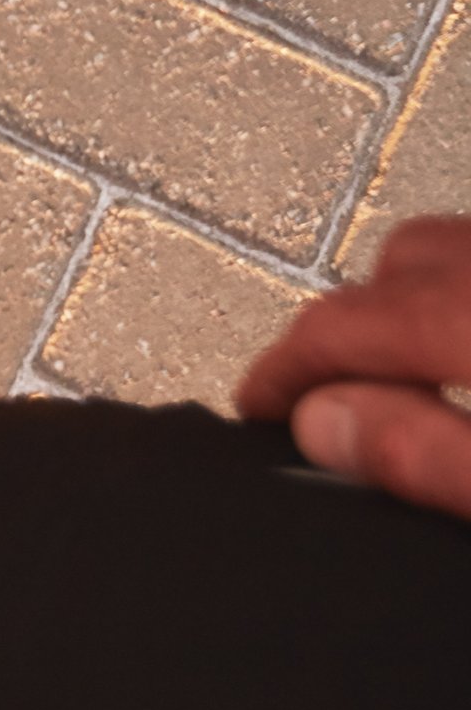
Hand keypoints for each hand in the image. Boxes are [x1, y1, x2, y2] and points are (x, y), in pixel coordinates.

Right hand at [235, 215, 470, 517]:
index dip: (283, 369)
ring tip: (419, 379)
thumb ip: (430, 455)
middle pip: (403, 264)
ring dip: (424, 305)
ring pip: (460, 254)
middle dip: (355, 325)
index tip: (260, 406)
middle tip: (332, 397)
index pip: (344, 323)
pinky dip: (469, 302)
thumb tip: (322, 425)